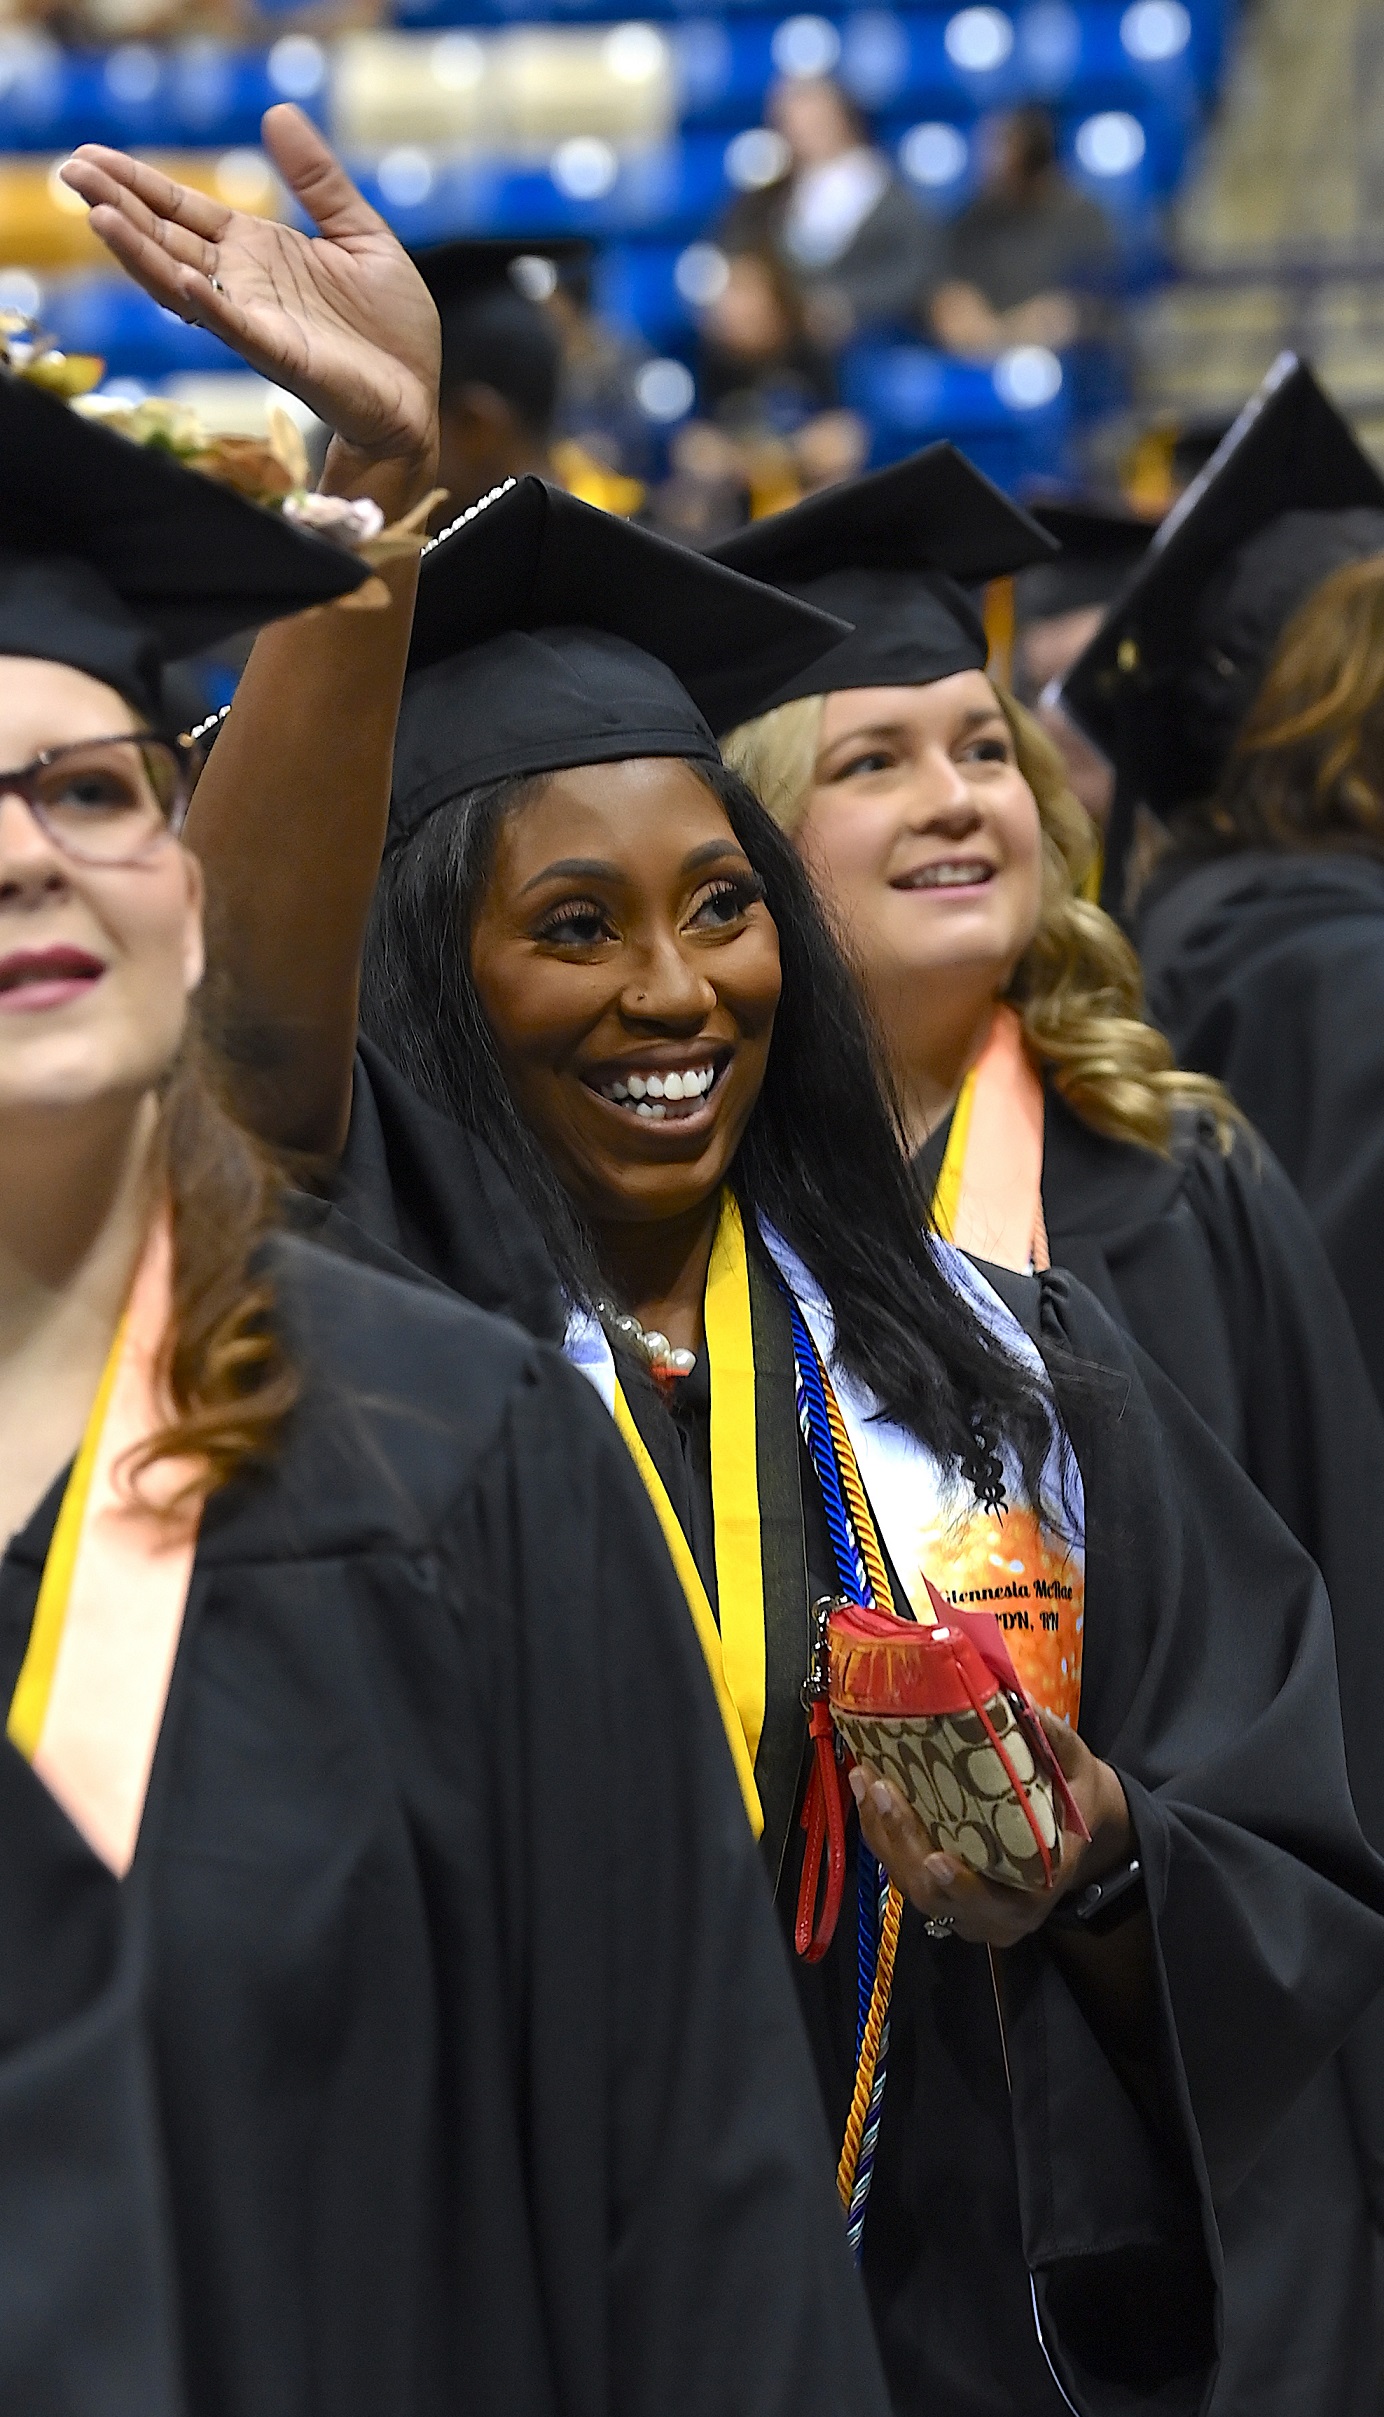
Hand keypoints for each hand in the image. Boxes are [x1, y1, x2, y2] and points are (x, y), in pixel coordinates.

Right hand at [60, 108, 439, 479]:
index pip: (184, 212)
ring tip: (100, 217)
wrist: (417, 395)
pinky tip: (186, 279)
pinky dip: (211, 306)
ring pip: (185, 285)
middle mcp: (245, 285)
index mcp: (258, 252)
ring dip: (143, 254)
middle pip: (168, 241)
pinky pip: (239, 330)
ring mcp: (258, 322)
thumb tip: (277, 113)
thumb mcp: (360, 234)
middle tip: (71, 173)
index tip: (90, 158)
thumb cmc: (389, 327)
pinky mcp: (284, 357)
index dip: (139, 184)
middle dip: (120, 208)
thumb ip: (320, 181)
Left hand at [851, 1711, 1131, 1949]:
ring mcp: (968, 1910)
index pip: (996, 1902)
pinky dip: (883, 1836)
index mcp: (1038, 1889)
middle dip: (904, 1843)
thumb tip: (1021, 1702)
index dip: (963, 1887)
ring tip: (866, 1781)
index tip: (937, 1859)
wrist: (1078, 1831)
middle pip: (937, 1895)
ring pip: (912, 1884)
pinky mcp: (944, 1895)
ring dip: (882, 1836)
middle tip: (883, 1791)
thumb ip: (1053, 1743)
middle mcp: (999, 1913)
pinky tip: (868, 1792)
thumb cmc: (1076, 1800)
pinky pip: (905, 1873)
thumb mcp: (1078, 1771)